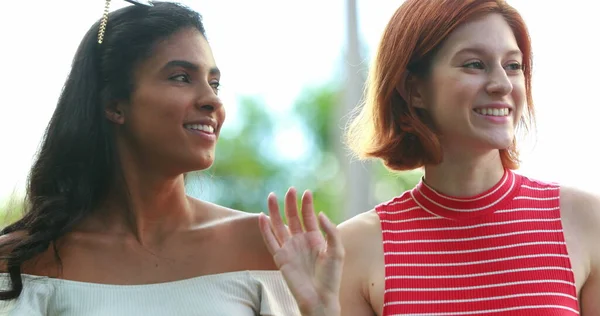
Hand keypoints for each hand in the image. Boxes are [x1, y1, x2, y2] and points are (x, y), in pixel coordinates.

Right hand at [258, 188, 343, 315]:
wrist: (320, 298)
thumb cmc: (331, 277)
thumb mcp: (337, 251)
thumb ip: (331, 231)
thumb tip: (320, 213)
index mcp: (315, 239)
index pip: (309, 217)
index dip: (307, 205)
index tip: (306, 192)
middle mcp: (301, 241)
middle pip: (293, 218)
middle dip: (291, 203)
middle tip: (289, 189)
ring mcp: (290, 248)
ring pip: (279, 225)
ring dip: (275, 211)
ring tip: (272, 196)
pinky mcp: (280, 258)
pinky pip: (270, 240)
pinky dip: (265, 229)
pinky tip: (262, 216)